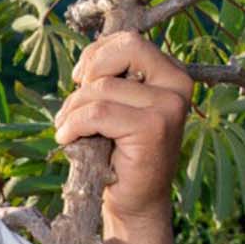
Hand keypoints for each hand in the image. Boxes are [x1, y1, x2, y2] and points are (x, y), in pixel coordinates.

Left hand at [52, 31, 191, 229]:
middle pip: (123, 49)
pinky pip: (97, 113)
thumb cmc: (120, 152)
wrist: (135, 202)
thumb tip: (84, 62)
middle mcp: (178, 85)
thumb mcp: (118, 105)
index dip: (96, 54)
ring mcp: (168, 106)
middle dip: (89, 72)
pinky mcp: (153, 128)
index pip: (129, 41)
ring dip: (73, 109)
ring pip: (102, 87)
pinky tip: (67, 138)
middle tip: (75, 102)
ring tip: (69, 129)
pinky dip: (72, 125)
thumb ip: (112, 77)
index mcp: (172, 74)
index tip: (81, 78)